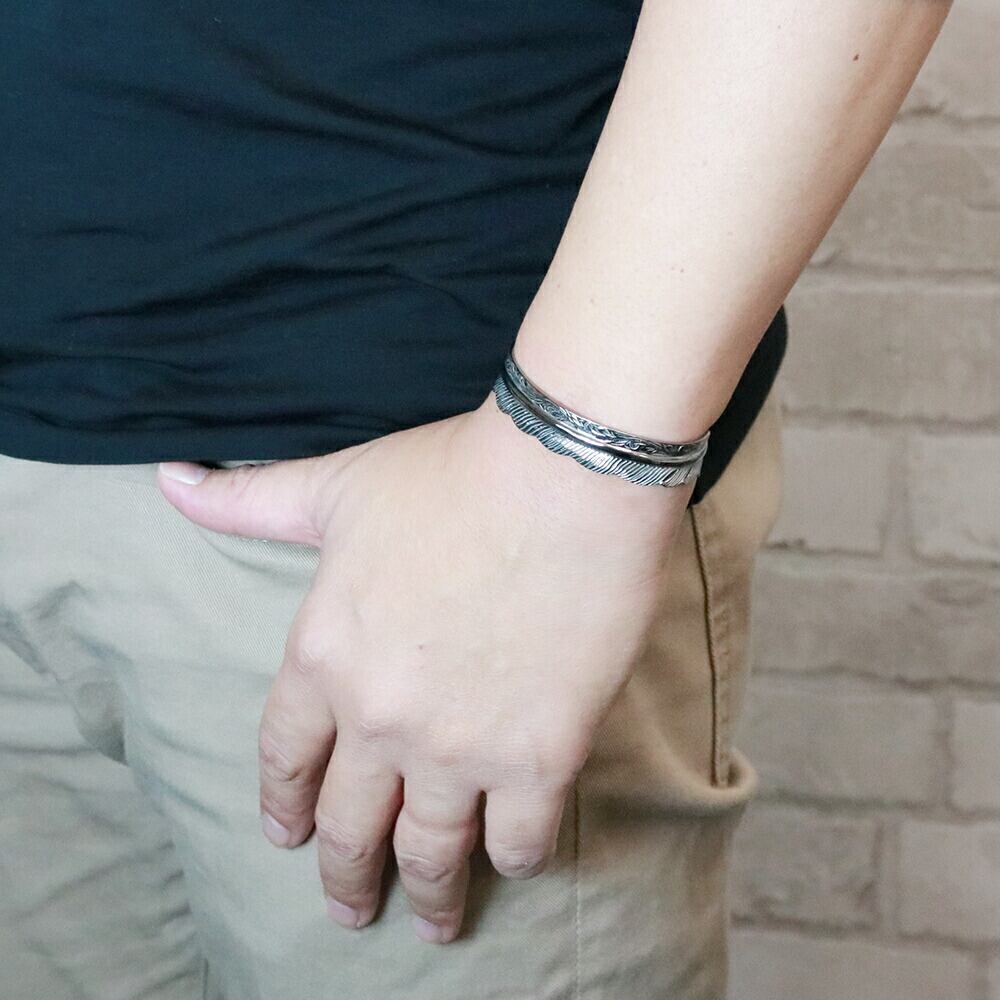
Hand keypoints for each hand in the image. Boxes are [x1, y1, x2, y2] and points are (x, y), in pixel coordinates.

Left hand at [156, 395, 691, 943]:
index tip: (288, 836)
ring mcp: (459, 747)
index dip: (284, 803)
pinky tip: (513, 858)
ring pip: (431, 851)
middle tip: (349, 911)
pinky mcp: (539, 757)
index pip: (286, 757)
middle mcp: (379, 718)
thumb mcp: (337, 487)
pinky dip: (514, 857)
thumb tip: (169, 482)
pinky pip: (520, 839)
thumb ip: (250, 501)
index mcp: (324, 657)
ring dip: (429, 895)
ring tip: (433, 921)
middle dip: (345, 878)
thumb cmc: (450, 476)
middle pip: (351, 825)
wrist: (562, 477)